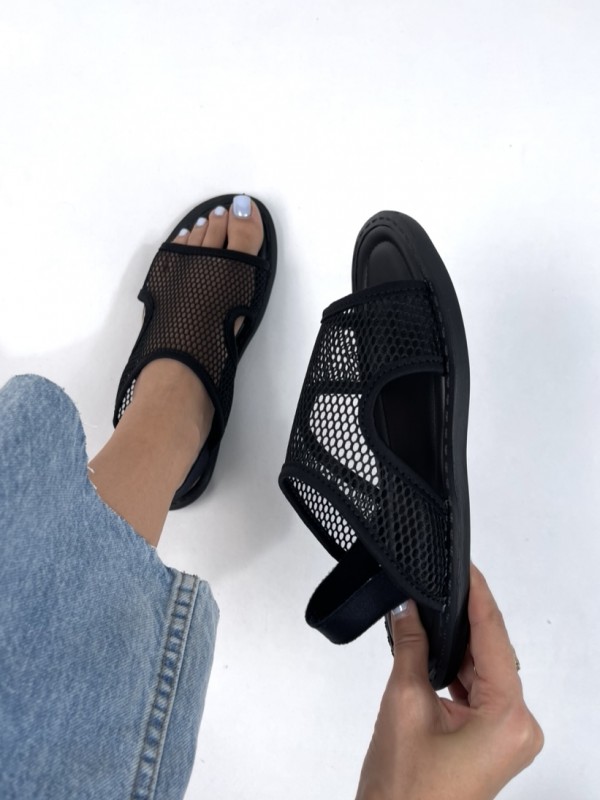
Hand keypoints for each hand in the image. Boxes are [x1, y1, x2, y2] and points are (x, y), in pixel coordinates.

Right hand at [356, 564, 542, 799]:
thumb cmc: (403, 787)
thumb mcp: (403, 704)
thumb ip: (410, 648)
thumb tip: (406, 608)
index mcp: (509, 718)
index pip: (495, 639)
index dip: (479, 597)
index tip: (466, 566)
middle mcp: (519, 727)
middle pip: (494, 655)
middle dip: (465, 620)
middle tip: (440, 582)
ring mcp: (508, 737)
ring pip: (485, 672)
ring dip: (459, 646)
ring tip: (429, 610)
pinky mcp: (491, 742)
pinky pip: (479, 692)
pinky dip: (458, 671)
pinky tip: (434, 647)